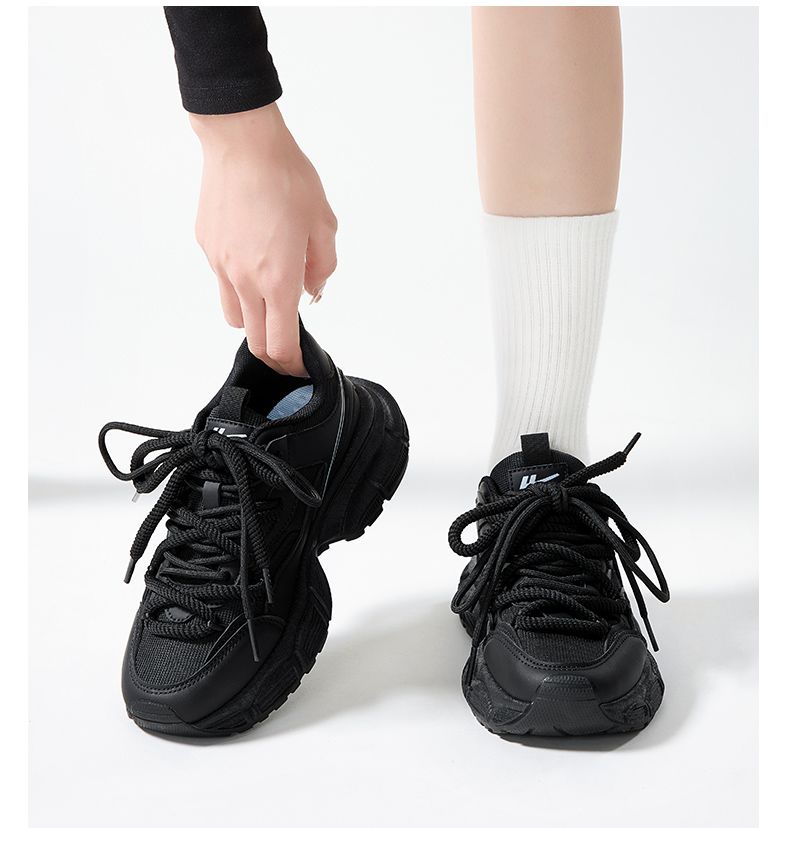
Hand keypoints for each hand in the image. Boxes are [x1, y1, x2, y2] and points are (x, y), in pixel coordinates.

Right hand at [191, 104, 336, 374]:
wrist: (242, 141)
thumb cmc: (287, 178)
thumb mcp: (323, 224)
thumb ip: (322, 267)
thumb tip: (312, 292)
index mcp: (277, 280)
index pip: (280, 343)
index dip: (291, 363)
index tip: (300, 368)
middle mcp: (244, 280)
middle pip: (254, 339)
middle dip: (273, 350)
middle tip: (289, 343)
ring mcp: (220, 265)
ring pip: (234, 315)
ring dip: (253, 320)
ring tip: (269, 298)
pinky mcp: (207, 247)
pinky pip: (221, 281)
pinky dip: (238, 284)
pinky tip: (252, 256)